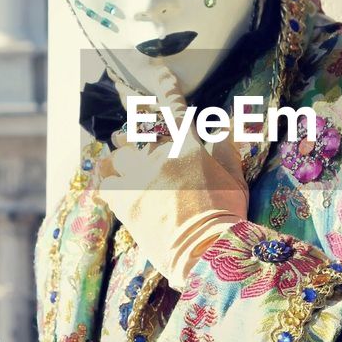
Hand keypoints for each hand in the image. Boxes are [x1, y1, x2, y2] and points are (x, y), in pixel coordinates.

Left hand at [96, 67, 248, 288]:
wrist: (206, 250)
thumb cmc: (226, 216)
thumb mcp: (235, 181)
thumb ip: (226, 151)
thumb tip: (223, 128)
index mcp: (188, 147)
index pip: (176, 115)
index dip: (170, 100)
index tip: (164, 90)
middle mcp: (161, 156)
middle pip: (141, 133)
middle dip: (138, 129)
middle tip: (130, 125)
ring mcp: (140, 178)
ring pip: (120, 158)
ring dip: (122, 161)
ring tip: (119, 164)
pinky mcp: (125, 201)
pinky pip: (106, 185)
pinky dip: (110, 186)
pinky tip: (113, 190)